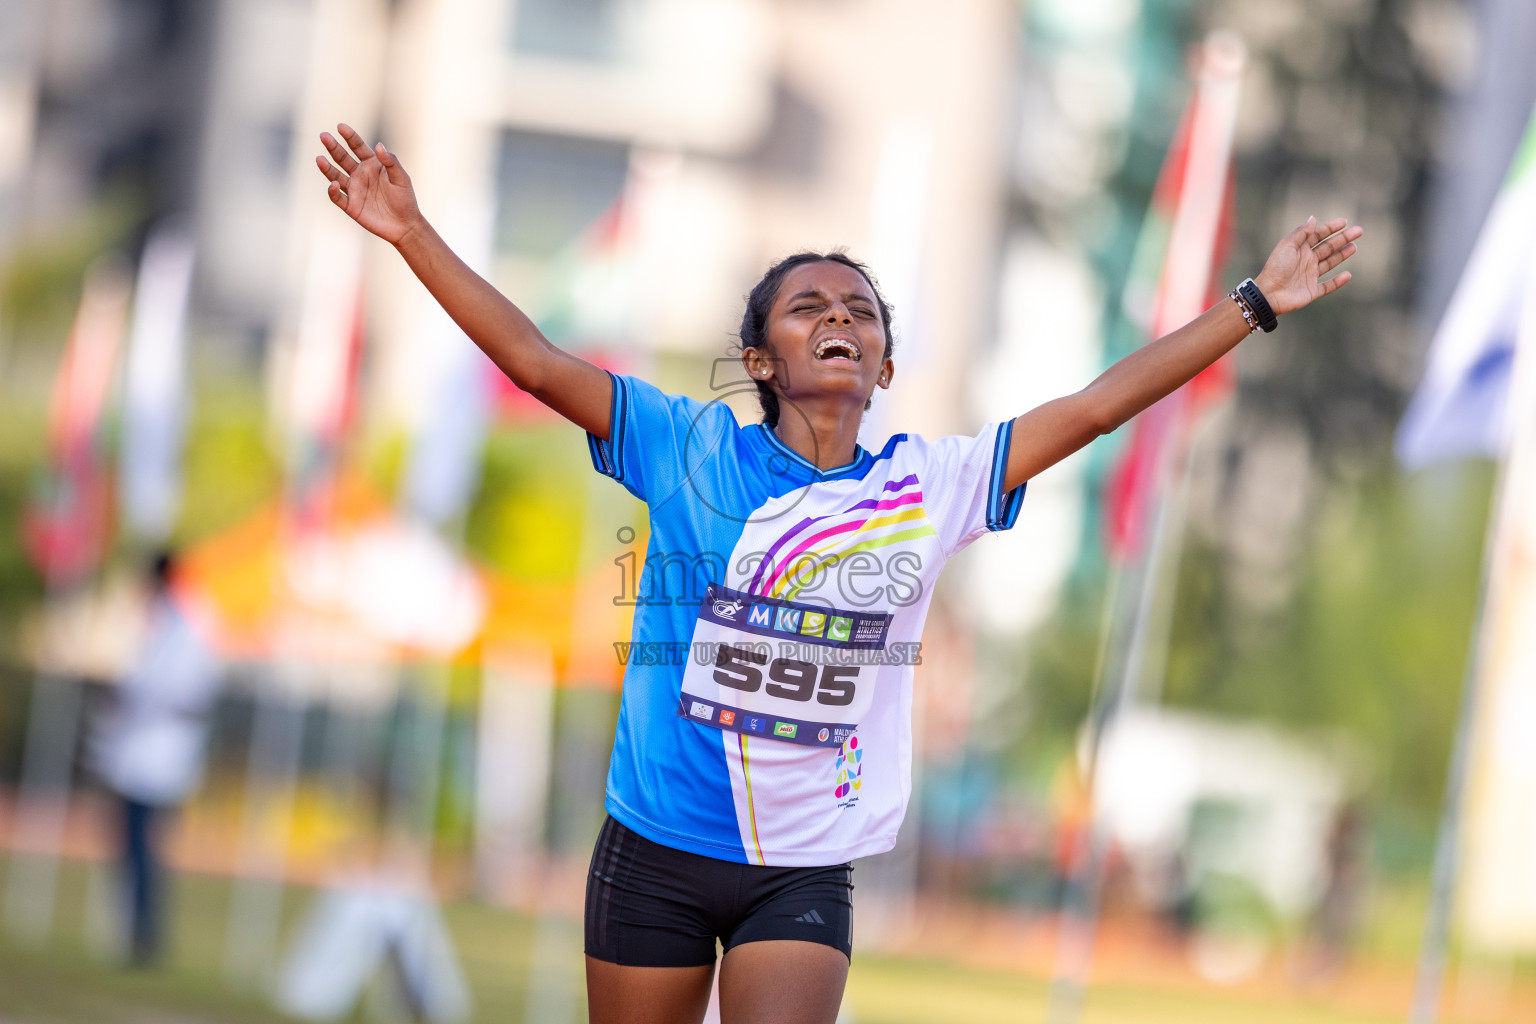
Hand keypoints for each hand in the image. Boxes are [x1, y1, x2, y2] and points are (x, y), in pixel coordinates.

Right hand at [315, 123, 421, 245]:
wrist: (405, 225)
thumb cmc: (405, 199)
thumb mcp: (401, 178)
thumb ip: (391, 162)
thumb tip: (379, 145)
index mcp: (371, 164)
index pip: (357, 147)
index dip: (349, 136)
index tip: (340, 126)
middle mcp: (360, 174)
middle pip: (342, 158)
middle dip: (333, 147)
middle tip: (323, 136)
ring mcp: (354, 190)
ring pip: (335, 175)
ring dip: (327, 168)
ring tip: (319, 159)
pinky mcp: (350, 206)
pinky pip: (337, 197)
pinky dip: (332, 191)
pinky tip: (332, 184)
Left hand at [1253, 216, 1363, 315]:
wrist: (1269, 293)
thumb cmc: (1276, 267)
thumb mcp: (1287, 246)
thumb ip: (1301, 233)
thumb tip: (1313, 218)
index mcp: (1299, 249)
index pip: (1318, 236)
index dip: (1331, 228)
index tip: (1345, 221)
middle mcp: (1306, 261)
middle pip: (1328, 247)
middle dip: (1343, 239)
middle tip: (1359, 231)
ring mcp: (1309, 276)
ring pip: (1330, 263)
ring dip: (1342, 255)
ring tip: (1354, 246)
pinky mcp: (1311, 291)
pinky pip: (1327, 286)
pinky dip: (1338, 282)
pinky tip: (1348, 275)